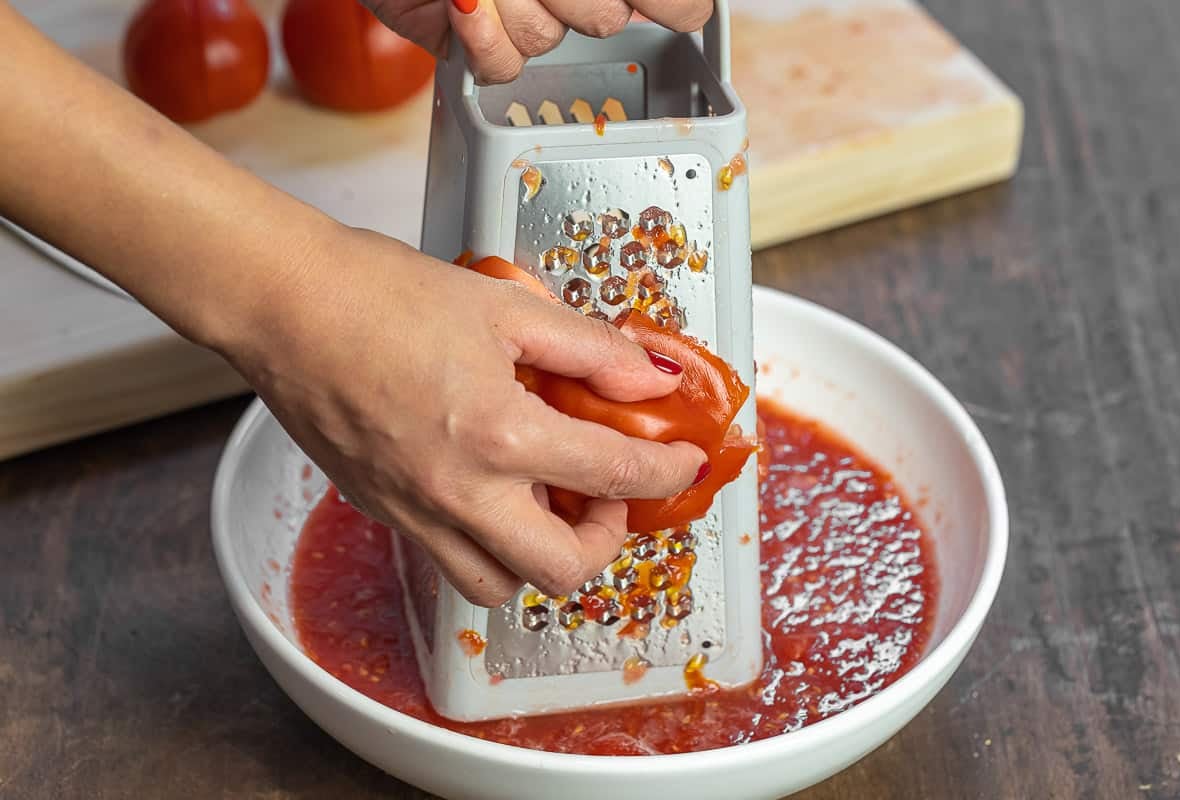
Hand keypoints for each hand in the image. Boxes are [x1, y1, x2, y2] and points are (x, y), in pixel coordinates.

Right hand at [232, 227, 705, 605]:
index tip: (682, 463)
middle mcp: (457, 494)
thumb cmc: (378, 294)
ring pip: (495, 585)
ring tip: (547, 499)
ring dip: (539, 556)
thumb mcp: (507, 308)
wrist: (284, 304)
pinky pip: (445, 556)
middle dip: (605, 541)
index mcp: (498, 437)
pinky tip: (488, 483)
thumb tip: (649, 375)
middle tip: (608, 496)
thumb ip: (590, 350)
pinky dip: (484, 539)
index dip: (666, 472)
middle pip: (559, 571)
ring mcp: (413, 512)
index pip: (613, 476)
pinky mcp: (380, 510)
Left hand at [361, 0, 712, 83]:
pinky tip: (463, 0)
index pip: (678, 2)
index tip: (675, 9)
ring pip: (549, 38)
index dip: (674, 6)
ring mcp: (528, 16)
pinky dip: (480, 34)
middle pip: (607, 19)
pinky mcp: (477, 46)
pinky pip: (502, 66)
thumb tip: (685, 6)